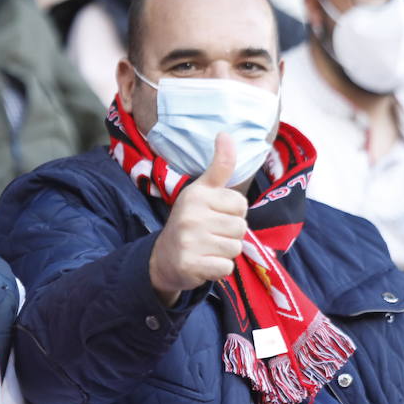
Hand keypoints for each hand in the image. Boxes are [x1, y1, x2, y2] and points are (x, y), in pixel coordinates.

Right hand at [149, 133, 248, 304]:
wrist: (163, 259)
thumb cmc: (190, 222)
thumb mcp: (202, 191)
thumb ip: (219, 166)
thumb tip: (226, 133)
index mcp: (196, 194)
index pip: (241, 204)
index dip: (232, 213)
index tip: (214, 215)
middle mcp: (190, 215)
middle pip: (240, 227)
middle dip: (230, 235)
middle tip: (210, 236)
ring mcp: (189, 241)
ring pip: (235, 248)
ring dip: (225, 253)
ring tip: (207, 249)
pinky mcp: (191, 264)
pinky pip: (226, 268)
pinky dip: (220, 269)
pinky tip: (204, 264)